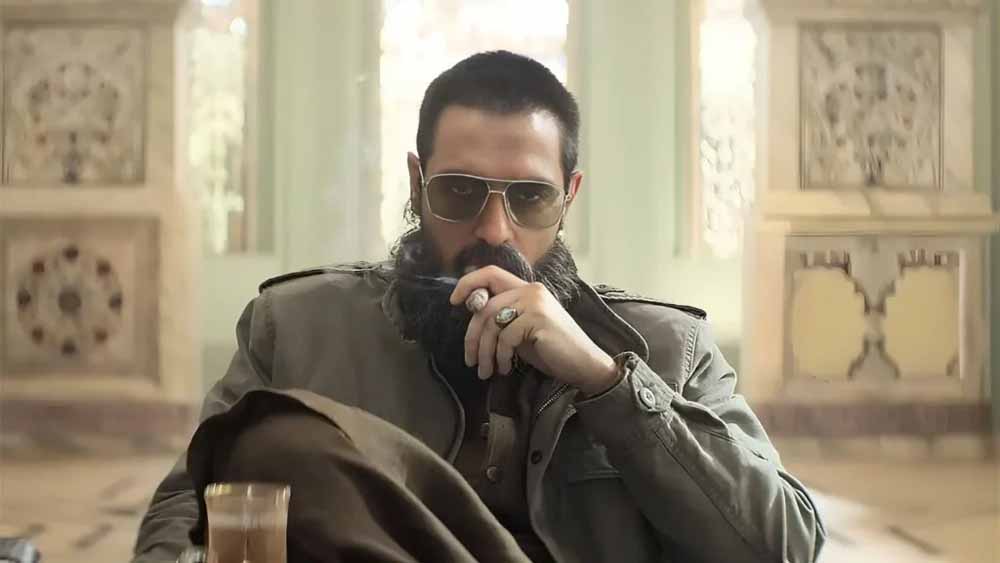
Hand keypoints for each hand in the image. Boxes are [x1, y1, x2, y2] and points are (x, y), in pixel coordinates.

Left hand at [449, 266, 618, 394]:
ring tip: (486, 371)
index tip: (453, 302)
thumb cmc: (551, 349)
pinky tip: (505, 368)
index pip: (490, 273)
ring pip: (491, 322)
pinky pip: (505, 337)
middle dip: (472, 336)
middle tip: (470, 360)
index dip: (468, 283)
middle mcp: (530, 290)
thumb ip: (501, 317)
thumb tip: (471, 310)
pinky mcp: (538, 319)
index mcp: (526, 288)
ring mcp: (535, 302)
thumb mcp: (521, 330)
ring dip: (484, 352)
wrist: (584, 364)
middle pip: (484, 305)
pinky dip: (500, 356)